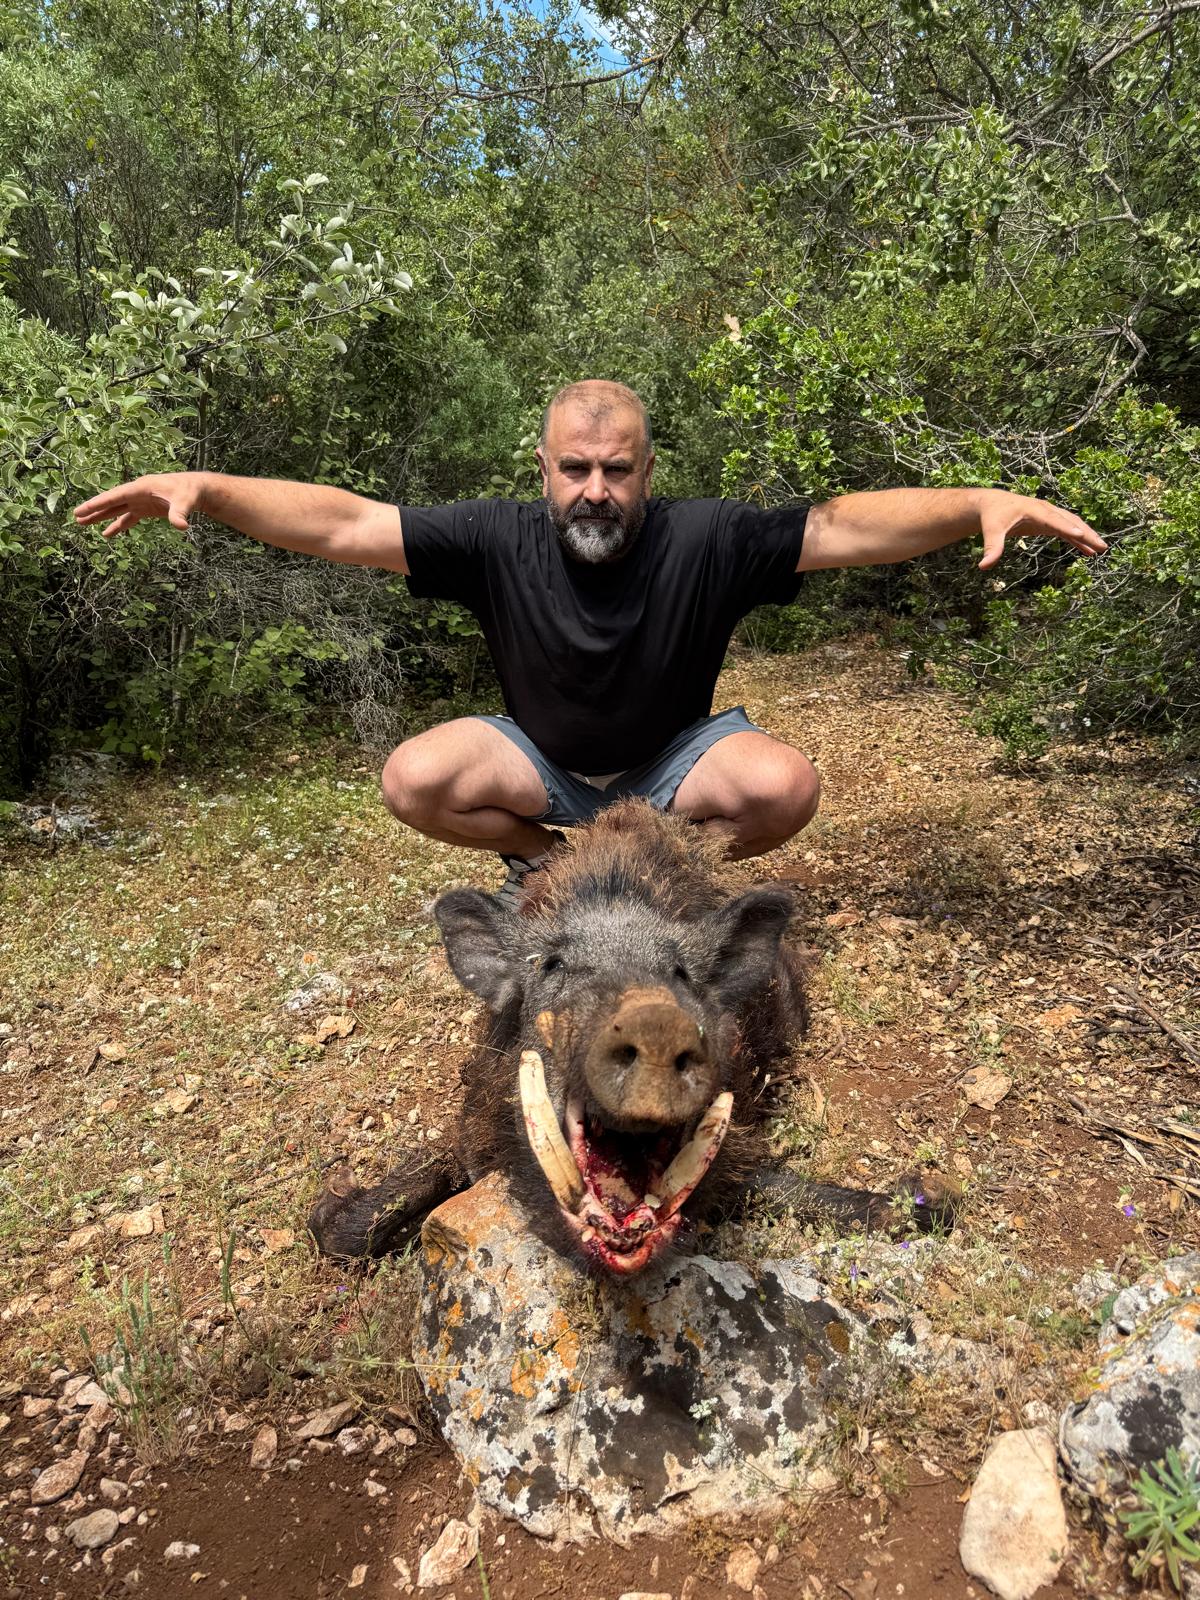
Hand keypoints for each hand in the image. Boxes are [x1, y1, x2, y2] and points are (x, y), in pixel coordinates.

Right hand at [73, 472, 207, 538]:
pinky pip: (128, 517)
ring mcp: (141, 501)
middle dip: (94, 510)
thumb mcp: (185, 502)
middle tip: (76, 517)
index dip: (98, 503)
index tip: (82, 509)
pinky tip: (108, 533)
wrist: (198, 490)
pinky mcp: (146, 509)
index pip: (115, 496)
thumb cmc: (190, 492)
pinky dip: (118, 525)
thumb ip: (179, 513)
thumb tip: (181, 526)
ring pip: (117, 509)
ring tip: (83, 524)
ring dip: (101, 517)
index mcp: (141, 488)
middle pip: (111, 502)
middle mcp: (137, 493)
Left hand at [977, 488, 1107, 569]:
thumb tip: (984, 566)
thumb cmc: (992, 516)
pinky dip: (1078, 540)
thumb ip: (992, 548)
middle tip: (1101, 546)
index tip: (1080, 534)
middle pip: (1070, 521)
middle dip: (1086, 533)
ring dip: (1087, 536)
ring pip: (1073, 525)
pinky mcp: (1049, 522)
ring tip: (1101, 550)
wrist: (992, 503)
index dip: (1066, 527)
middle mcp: (1045, 510)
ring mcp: (1049, 516)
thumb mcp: (991, 531)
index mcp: (1033, 510)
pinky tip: (1088, 552)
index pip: (1052, 519)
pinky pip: (1068, 531)